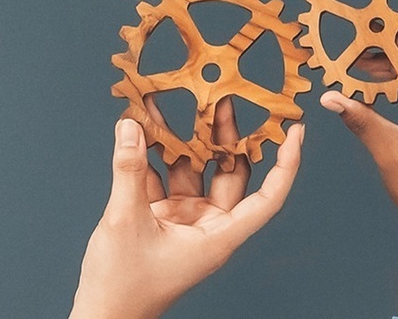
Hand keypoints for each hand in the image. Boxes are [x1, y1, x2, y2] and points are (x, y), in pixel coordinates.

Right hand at [71, 110, 305, 318]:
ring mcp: (185, 221)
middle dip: (227, 136)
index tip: (295, 131)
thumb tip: (130, 127)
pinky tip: (142, 130)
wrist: (102, 313)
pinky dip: (153, 156)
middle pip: (230, 174)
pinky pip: (163, 178)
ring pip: (194, 171)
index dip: (285, 165)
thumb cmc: (124, 286)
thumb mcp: (125, 220)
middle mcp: (208, 226)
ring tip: (180, 103)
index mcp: (218, 237)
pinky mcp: (161, 218)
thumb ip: (128, 170)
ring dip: (184, 140)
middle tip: (224, 99)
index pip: (268, 198)